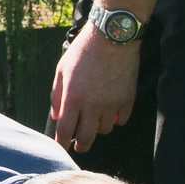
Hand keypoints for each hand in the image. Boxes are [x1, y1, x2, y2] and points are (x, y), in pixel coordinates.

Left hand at [49, 28, 138, 153]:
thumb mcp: (62, 69)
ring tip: (95, 117)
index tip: (61, 148)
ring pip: (105, 130)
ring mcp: (111, 103)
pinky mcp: (127, 99)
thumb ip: (57, 95)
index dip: (61, 143)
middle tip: (79, 145)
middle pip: (86, 138)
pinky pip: (121, 120)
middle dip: (81, 145)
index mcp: (73, 97)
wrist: (112, 36)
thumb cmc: (84, 50)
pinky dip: (115, 119)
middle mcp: (92, 104)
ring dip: (98, 127)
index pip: (65, 131)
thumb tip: (57, 116)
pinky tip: (111, 110)